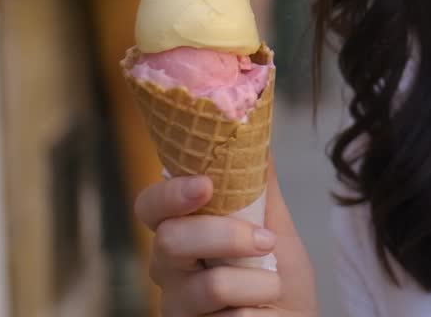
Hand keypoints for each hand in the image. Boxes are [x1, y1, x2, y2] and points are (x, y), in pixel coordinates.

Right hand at [134, 163, 318, 315]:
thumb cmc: (280, 278)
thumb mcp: (276, 226)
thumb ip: (259, 186)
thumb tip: (253, 132)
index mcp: (183, 233)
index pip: (151, 206)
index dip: (170, 193)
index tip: (206, 185)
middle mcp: (169, 270)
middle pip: (170, 241)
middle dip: (226, 235)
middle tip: (266, 241)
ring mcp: (176, 307)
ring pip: (207, 286)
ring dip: (257, 283)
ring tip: (273, 287)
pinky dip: (258, 313)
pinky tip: (261, 313)